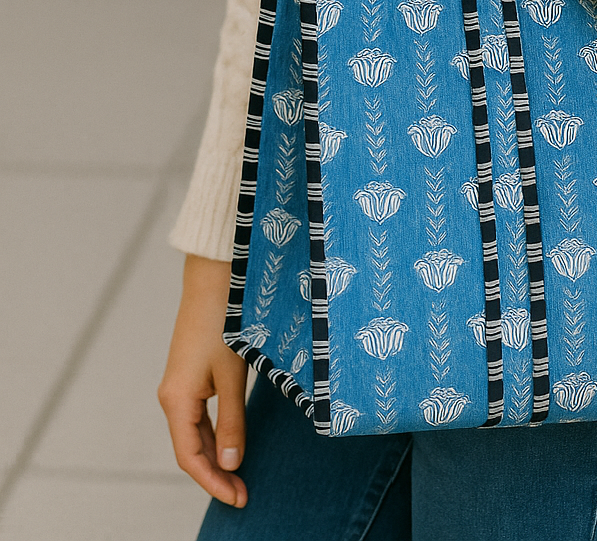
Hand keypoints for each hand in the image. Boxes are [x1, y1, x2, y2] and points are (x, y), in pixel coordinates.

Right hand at [158, 255, 248, 508]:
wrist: (213, 279)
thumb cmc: (225, 322)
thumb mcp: (233, 374)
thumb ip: (232, 422)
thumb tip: (230, 465)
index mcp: (176, 400)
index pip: (189, 457)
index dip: (212, 483)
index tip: (238, 498)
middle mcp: (171, 397)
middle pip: (190, 449)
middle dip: (216, 475)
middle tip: (245, 494)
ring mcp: (179, 385)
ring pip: (194, 434)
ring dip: (214, 457)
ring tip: (240, 477)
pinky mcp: (189, 375)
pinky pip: (197, 416)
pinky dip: (212, 435)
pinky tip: (229, 444)